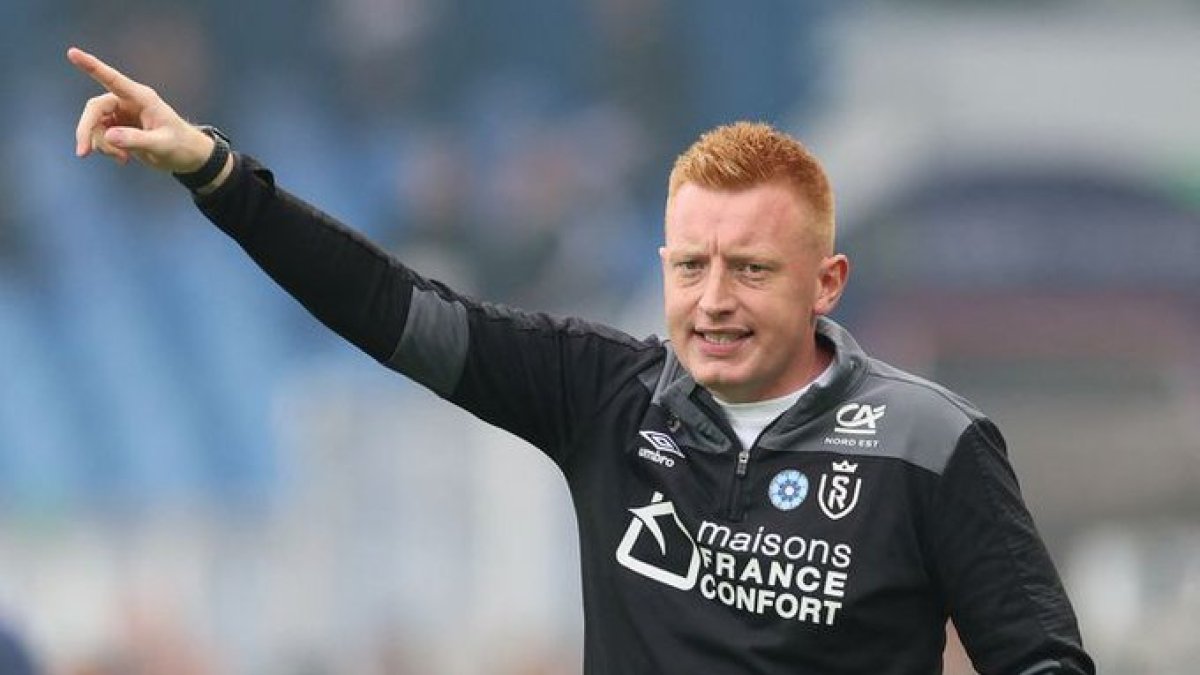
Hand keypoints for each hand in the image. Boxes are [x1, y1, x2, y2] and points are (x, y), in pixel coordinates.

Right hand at [68, 46, 213, 173]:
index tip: (72, 53)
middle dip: (86, 130)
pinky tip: (123, 159)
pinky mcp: (118, 128)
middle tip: (83, 153)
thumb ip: (137, 140)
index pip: (112, 79)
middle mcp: (127, 102)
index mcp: (142, 98)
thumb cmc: (180, 145)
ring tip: (123, 159)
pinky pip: (100, 136)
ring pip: (95, 125)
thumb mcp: (162, 145)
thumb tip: (109, 136)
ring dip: (102, 145)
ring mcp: (121, 115)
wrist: (187, 157)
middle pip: (94, 109)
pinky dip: (106, 149)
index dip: (92, 66)